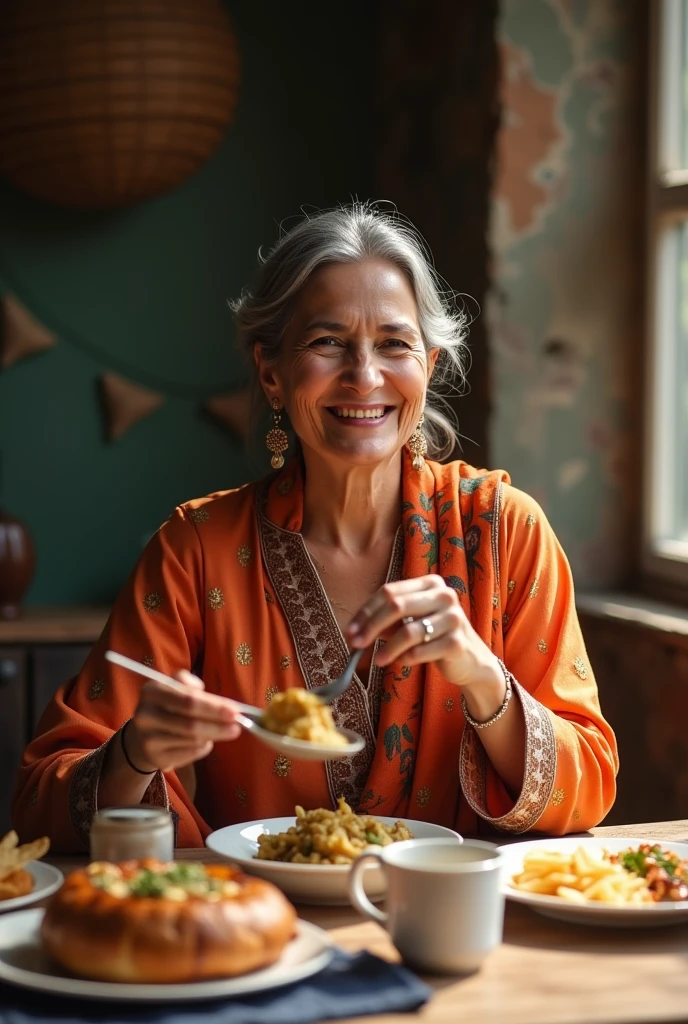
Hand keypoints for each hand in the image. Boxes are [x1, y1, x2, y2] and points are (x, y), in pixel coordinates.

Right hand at [125, 670, 241, 772]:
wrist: (143, 736)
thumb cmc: (169, 706)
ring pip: (193, 740)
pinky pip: (190, 754)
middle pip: (191, 724)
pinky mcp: (156, 758)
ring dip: (212, 736)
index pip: (188, 700)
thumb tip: (223, 705)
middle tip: (238, 726)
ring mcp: (148, 739)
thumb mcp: (176, 687)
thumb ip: (194, 687)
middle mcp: (146, 715)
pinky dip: (204, 748)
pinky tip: (205, 741)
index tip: (236, 711)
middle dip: (218, 725)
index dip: (214, 707)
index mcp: (152, 691)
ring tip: (222, 731)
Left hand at [344, 577, 503, 696]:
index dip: (366, 612)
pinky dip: (406, 658)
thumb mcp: (410, 623)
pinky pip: (420, 651)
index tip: (350, 631)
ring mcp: (453, 618)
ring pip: (408, 631)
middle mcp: (444, 595)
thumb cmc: (435, 637)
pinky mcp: (457, 642)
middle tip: (355, 644)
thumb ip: (386, 621)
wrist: (470, 660)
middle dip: (371, 626)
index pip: (389, 592)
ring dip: (387, 648)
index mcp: (430, 583)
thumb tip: (354, 631)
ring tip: (378, 660)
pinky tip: (403, 662)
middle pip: (396, 606)